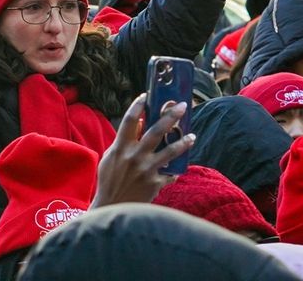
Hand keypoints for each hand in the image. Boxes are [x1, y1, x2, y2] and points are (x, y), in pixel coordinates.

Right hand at [90, 94, 193, 208]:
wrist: (112, 207)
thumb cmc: (110, 180)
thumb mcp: (110, 157)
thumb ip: (124, 141)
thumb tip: (141, 123)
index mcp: (120, 148)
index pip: (129, 121)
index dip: (138, 106)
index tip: (146, 95)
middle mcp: (134, 156)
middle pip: (156, 131)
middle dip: (171, 116)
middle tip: (182, 106)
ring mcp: (146, 170)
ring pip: (170, 152)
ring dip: (183, 142)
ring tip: (192, 136)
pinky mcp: (155, 183)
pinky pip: (170, 173)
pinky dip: (174, 170)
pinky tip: (177, 168)